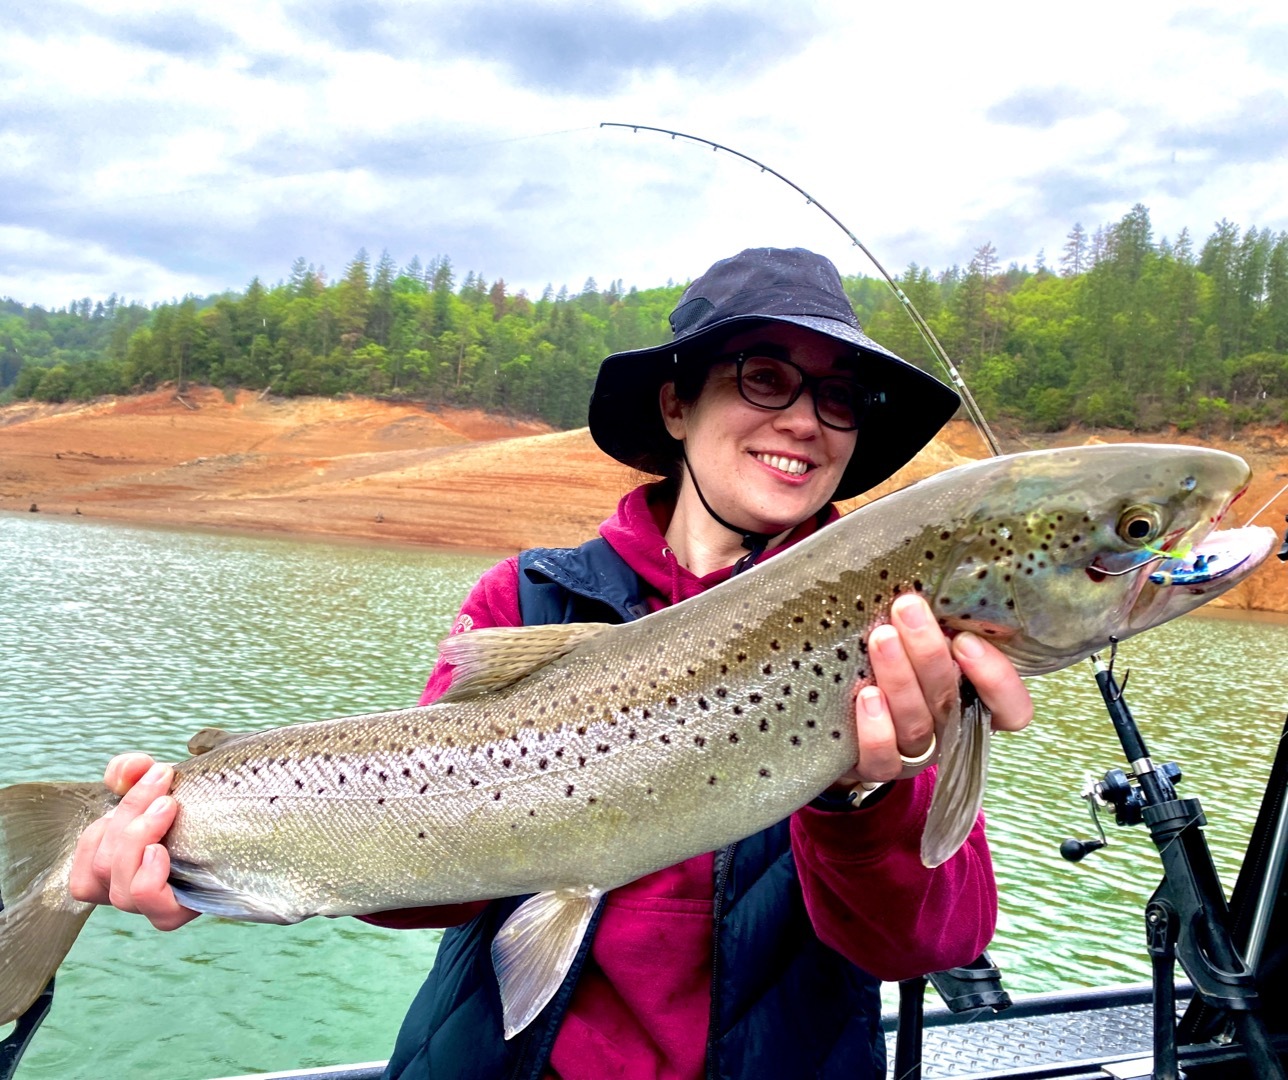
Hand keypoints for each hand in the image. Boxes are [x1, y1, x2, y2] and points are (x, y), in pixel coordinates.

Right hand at [68, 753, 199, 930]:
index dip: (102, 823)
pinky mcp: (178, 912)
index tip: (142, 783)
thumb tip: (125, 770)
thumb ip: (133, 769)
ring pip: (119, 890)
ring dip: (136, 842)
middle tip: (165, 790)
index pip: (87, 854)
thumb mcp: (163, 780)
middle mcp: (129, 886)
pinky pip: (151, 907)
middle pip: (103, 865)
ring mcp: (153, 903)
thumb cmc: (197, 802)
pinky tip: (162, 853)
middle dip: (129, 817)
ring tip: (168, 808)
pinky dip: (147, 879)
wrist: (248, 819)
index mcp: (118, 859)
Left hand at [846, 593, 1032, 785]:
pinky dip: (876, 729)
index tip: (966, 639)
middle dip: (929, 653)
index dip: (997, 680)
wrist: (846, 724)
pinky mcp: (877, 767)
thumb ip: (937, 620)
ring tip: (881, 638)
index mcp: (974, 704)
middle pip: (950, 701)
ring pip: (916, 724)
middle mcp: (950, 731)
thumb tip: (925, 563)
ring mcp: (915, 753)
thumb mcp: (922, 642)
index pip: (1012, 709)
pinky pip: (882, 758)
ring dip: (899, 678)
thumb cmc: (895, 665)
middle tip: (908, 608)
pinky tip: (866, 696)